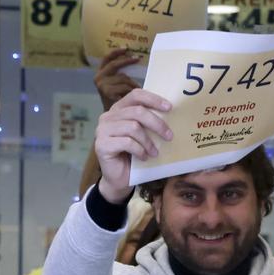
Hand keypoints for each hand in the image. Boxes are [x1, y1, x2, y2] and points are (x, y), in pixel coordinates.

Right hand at [94, 88, 172, 202]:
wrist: (119, 179)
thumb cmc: (133, 156)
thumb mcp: (143, 135)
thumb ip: (148, 123)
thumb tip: (171, 114)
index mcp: (118, 109)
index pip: (135, 95)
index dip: (153, 99)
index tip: (170, 108)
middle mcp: (108, 117)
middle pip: (137, 111)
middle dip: (156, 123)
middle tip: (169, 136)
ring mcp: (102, 130)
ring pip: (133, 127)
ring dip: (148, 141)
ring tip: (154, 153)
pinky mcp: (102, 145)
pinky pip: (127, 142)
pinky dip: (139, 150)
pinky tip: (144, 158)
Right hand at [95, 48, 140, 111]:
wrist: (113, 122)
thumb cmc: (119, 104)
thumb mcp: (120, 86)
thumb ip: (123, 76)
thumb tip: (136, 61)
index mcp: (100, 75)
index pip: (107, 59)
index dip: (116, 52)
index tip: (126, 48)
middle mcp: (98, 78)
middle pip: (115, 65)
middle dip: (127, 61)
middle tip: (138, 58)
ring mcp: (102, 85)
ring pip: (123, 77)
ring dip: (132, 84)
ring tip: (136, 93)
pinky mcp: (107, 92)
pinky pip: (125, 86)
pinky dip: (130, 91)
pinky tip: (131, 98)